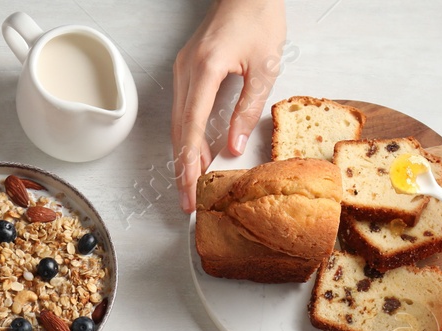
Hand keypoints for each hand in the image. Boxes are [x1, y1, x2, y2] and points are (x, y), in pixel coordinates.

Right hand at [171, 0, 286, 211]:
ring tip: (189, 185)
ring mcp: (184, 69)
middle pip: (179, 130)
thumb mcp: (264, 67)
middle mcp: (187, 71)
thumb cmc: (259, 18)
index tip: (190, 190)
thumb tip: (232, 146)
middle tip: (187, 201)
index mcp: (206, 71)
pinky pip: (182, 109)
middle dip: (181, 168)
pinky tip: (194, 154)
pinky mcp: (188, 69)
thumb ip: (247, 108)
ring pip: (177, 121)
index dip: (190, 164)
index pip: (192, 128)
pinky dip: (186, 135)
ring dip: (183, 154)